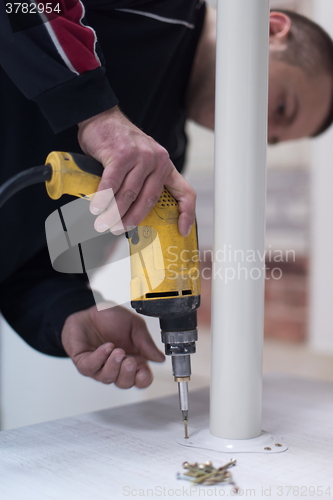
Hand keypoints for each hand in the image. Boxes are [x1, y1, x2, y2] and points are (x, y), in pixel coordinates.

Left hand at [61, 303, 164, 388]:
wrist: (92, 309)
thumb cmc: (112, 319)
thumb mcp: (135, 326)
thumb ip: (146, 343)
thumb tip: (159, 359)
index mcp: (133, 360)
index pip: (140, 379)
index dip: (143, 379)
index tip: (143, 371)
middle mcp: (116, 367)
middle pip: (124, 383)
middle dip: (128, 374)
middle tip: (129, 361)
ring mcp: (99, 366)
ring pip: (107, 378)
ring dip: (114, 366)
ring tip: (117, 351)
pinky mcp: (84, 361)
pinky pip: (90, 367)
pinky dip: (99, 358)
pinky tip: (106, 347)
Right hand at [77, 106, 195, 236]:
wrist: (102, 117)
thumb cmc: (119, 145)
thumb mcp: (141, 162)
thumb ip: (142, 183)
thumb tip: (131, 215)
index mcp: (165, 166)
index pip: (185, 192)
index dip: (187, 214)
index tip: (182, 231)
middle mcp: (157, 161)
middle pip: (148, 200)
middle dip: (132, 219)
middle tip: (119, 230)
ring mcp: (140, 156)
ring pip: (129, 194)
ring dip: (114, 213)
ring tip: (103, 224)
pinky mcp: (121, 154)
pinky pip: (112, 184)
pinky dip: (103, 199)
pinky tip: (96, 209)